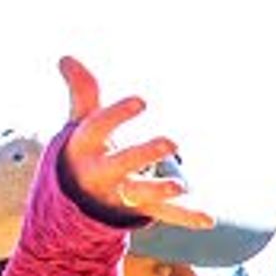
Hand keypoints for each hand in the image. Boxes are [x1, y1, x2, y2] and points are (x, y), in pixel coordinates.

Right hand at [56, 57, 208, 227]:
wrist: (77, 197)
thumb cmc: (87, 148)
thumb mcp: (82, 121)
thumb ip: (83, 91)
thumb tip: (66, 56)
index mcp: (85, 148)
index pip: (97, 130)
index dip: (117, 115)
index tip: (142, 100)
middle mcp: (101, 172)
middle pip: (120, 164)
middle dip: (143, 154)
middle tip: (172, 142)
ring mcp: (121, 193)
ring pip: (140, 194)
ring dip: (160, 190)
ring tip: (182, 185)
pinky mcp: (140, 209)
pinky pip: (164, 214)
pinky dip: (186, 216)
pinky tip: (209, 218)